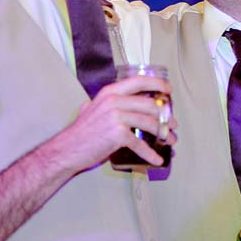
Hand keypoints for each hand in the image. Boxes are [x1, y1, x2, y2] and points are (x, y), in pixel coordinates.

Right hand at [53, 75, 177, 171]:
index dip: (157, 84)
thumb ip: (104, 102)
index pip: (138, 81)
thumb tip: (116, 100)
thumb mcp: (91, 108)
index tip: (168, 89)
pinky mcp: (118, 134)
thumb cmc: (80, 132)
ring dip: (164, 133)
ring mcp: (116, 117)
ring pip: (150, 122)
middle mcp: (114, 101)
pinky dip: (150, 153)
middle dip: (166, 116)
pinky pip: (140, 143)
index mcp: (110, 92)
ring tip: (170, 140)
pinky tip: (156, 159)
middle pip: (150, 104)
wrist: (67, 149)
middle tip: (173, 124)